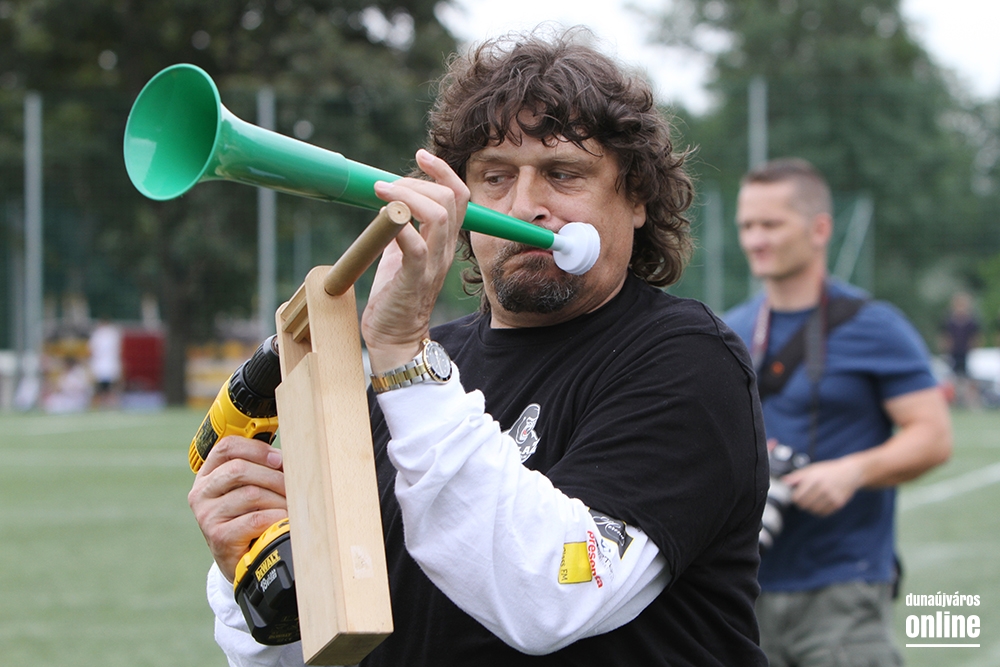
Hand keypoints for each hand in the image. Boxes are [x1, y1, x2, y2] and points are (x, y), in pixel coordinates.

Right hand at [187, 436, 287, 581]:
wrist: (241, 560)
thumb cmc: (249, 518)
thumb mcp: (250, 489)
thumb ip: (263, 469)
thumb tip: (293, 457)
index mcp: (208, 474)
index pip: (227, 448)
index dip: (256, 449)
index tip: (279, 458)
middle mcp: (202, 493)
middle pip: (239, 469)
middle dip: (273, 476)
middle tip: (294, 485)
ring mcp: (207, 515)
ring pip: (251, 494)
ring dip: (279, 499)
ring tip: (291, 506)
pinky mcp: (218, 536)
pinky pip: (256, 519)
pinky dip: (276, 517)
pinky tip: (283, 520)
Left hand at [362, 149, 468, 371]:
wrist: (394, 337)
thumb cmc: (394, 296)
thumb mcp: (401, 253)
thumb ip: (401, 228)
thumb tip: (389, 202)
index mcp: (442, 242)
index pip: (458, 196)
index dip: (443, 171)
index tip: (422, 154)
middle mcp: (443, 250)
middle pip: (449, 199)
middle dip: (417, 181)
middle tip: (386, 185)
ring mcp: (432, 264)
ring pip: (438, 215)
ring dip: (407, 195)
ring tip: (381, 193)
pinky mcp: (415, 279)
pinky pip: (415, 245)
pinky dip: (399, 225)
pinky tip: (382, 219)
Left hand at [783, 456, 863, 516]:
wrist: (850, 473)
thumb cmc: (828, 471)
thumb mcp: (811, 469)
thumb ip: (797, 476)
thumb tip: (784, 482)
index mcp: (814, 478)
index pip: (797, 497)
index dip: (795, 497)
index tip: (796, 495)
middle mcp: (823, 488)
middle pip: (804, 505)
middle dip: (802, 503)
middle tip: (804, 498)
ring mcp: (832, 497)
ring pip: (813, 510)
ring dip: (810, 507)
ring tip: (813, 500)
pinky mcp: (838, 504)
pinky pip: (823, 513)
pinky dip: (820, 510)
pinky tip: (821, 503)